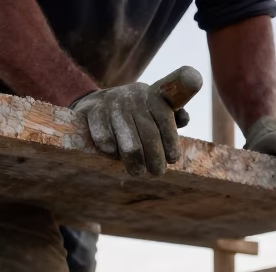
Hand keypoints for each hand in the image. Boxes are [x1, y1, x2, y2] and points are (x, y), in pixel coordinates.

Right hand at [72, 66, 201, 176]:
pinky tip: (113, 154)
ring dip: (135, 162)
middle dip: (155, 158)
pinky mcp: (92, 112)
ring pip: (129, 143)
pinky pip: (104, 139)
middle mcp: (133, 97)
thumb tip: (184, 119)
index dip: (170, 141)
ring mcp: (112, 104)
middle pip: (149, 134)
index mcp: (151, 95)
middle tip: (157, 172)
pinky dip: (110, 151)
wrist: (98, 102)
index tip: (173, 159)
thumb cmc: (135, 113)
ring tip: (137, 172)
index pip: (165, 119)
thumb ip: (172, 116)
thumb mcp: (154, 109)